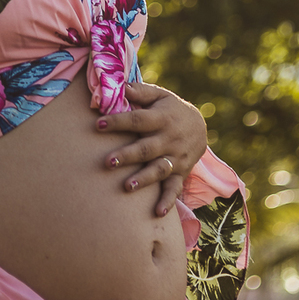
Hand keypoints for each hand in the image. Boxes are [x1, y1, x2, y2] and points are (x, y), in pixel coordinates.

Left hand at [98, 82, 208, 216]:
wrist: (200, 126)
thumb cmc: (170, 108)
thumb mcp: (159, 95)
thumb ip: (140, 92)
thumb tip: (120, 86)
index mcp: (162, 118)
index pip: (138, 120)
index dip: (119, 121)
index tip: (98, 124)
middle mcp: (169, 139)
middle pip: (147, 148)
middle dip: (128, 155)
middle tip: (108, 162)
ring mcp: (176, 158)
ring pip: (159, 169)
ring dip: (144, 179)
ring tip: (126, 187)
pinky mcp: (181, 173)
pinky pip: (174, 188)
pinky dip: (167, 201)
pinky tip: (157, 213)